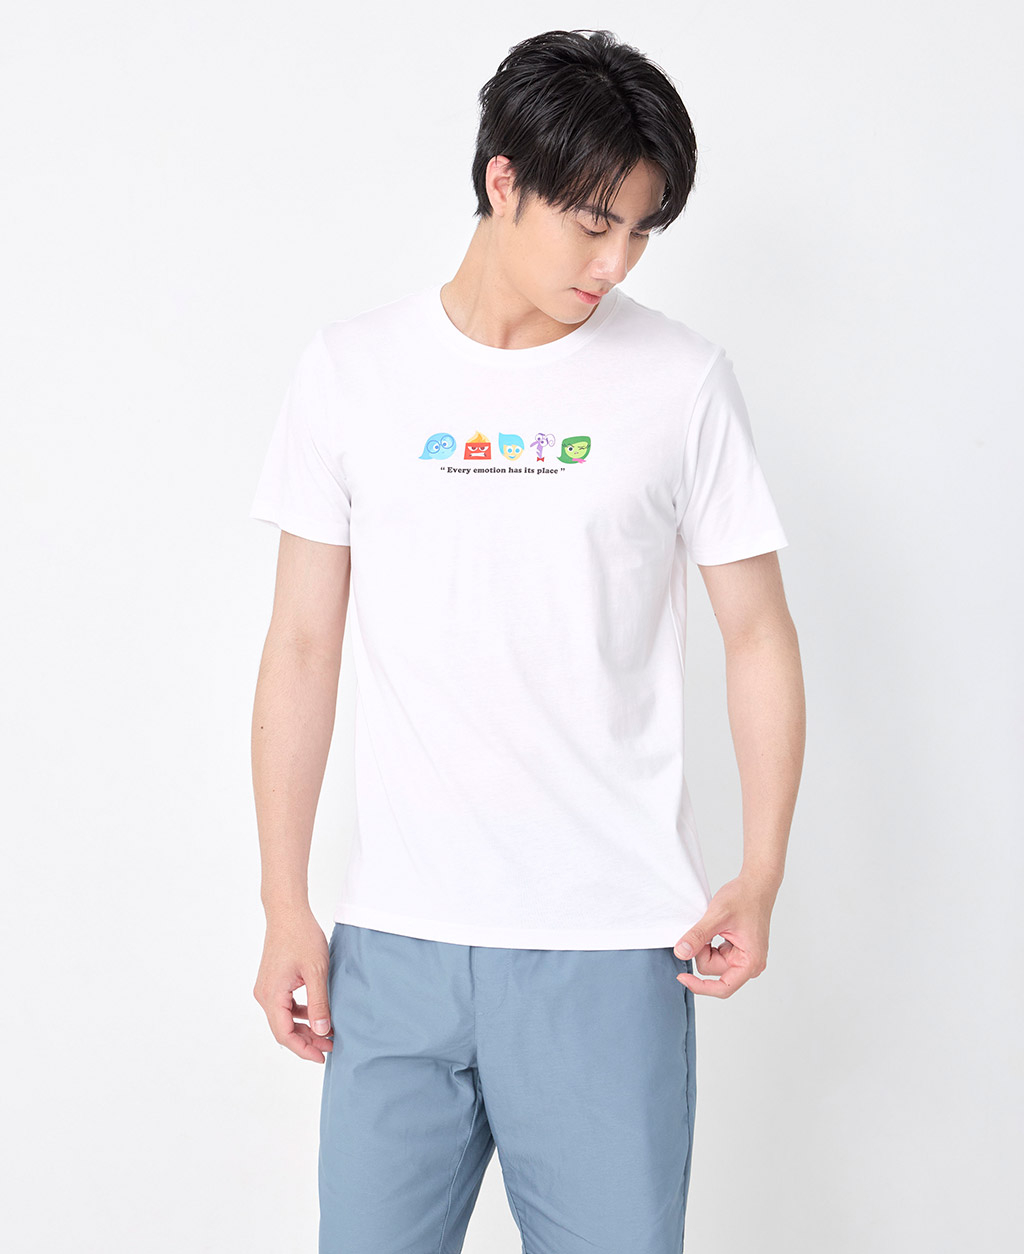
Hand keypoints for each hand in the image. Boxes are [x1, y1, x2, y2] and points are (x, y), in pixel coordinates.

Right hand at [253, 908, 334, 1061]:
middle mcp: (264, 995)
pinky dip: (300, 1014)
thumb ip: (319, 1003)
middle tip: (331, 1045)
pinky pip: (284, 1006)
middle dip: (307, 1040)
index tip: (323, 1056)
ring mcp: (266, 988)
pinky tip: (317, 1013)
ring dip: (304, 1028)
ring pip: (284, 1019)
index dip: (304, 1049)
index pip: (284, 1035)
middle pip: (283, 1030)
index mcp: (272, 995)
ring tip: (327, 1031)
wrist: (287, 912)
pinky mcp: (272, 982)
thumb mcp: (316, 971)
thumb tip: (322, 1031)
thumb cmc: (301, 936)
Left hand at [672, 872, 777, 997]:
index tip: (681, 977)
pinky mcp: (737, 952)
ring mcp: (744, 958)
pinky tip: (716, 928)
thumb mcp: (717, 916)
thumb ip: (698, 936)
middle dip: (702, 951)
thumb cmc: (744, 898)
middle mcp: (750, 965)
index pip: (723, 988)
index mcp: (750, 962)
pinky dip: (709, 942)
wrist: (755, 885)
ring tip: (715, 926)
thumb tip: (681, 953)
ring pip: (711, 962)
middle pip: (712, 971)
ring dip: (705, 946)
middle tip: (707, 928)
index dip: (700, 986)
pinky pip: (715, 954)